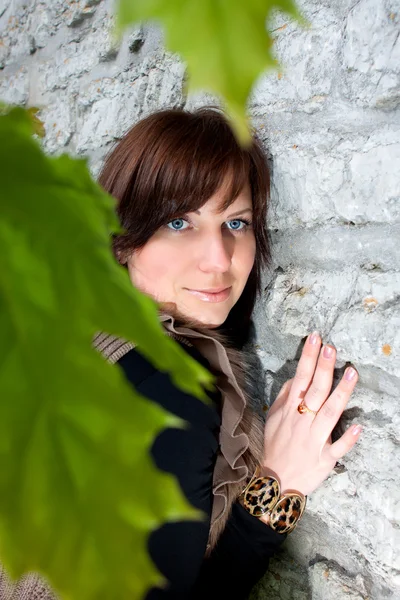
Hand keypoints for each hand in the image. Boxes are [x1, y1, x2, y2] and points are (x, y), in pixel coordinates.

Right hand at [262, 332, 360, 496]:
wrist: (275, 480)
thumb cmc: (275, 444)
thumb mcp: (273, 416)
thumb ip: (285, 395)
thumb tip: (297, 377)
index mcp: (290, 409)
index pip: (301, 378)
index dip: (308, 357)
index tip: (316, 338)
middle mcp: (302, 421)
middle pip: (316, 391)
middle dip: (324, 368)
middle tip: (332, 348)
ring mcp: (314, 439)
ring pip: (329, 413)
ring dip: (341, 394)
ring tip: (351, 373)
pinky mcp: (325, 458)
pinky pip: (337, 448)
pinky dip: (347, 438)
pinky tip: (358, 426)